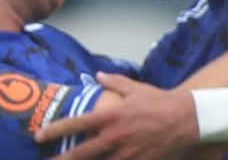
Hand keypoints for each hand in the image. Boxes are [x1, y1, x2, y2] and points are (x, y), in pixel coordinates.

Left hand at [36, 72, 198, 159]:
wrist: (188, 119)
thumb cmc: (161, 102)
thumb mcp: (136, 88)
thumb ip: (114, 82)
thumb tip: (98, 74)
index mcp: (111, 116)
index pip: (75, 124)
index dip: (54, 130)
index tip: (38, 136)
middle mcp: (115, 137)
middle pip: (80, 153)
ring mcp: (126, 153)